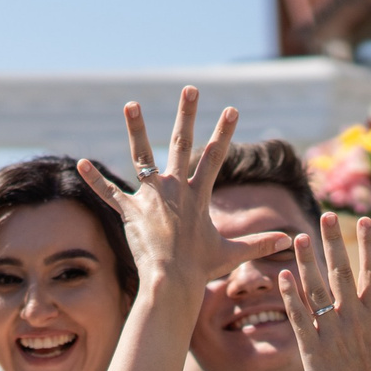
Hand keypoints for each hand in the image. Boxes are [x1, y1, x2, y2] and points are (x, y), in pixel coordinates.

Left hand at [77, 88, 290, 307]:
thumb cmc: (200, 269)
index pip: (215, 157)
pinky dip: (95, 180)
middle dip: (187, 114)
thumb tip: (289, 241)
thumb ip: (259, 243)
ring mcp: (150, 198)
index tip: (231, 109)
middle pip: (181, 143)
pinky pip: (109, 193)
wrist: (171, 282)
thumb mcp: (232, 254)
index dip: (224, 132)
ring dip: (135, 129)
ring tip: (130, 103)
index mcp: (197, 195)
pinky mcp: (130, 212)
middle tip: (190, 89)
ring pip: (141, 157)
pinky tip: (81, 164)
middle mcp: (174, 189)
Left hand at [274, 213, 370, 370]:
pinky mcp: (312, 351)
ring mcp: (332, 335)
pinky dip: (290, 297)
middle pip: (343, 273)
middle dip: (334, 243)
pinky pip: (298, 319)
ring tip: (300, 236)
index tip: (364, 221)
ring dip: (307, 262)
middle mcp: (354, 322)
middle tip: (326, 214)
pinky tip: (282, 276)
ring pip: (317, 291)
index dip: (369, 245)